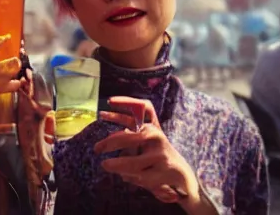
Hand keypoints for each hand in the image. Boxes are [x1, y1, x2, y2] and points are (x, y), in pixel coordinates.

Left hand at [94, 97, 206, 211]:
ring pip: (132, 163)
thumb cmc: (157, 156)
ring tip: (105, 164)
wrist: (182, 175)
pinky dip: (131, 178)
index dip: (126, 102)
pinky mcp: (165, 171)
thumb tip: (106, 141)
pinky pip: (140, 177)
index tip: (109, 101)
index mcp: (152, 127)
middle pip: (130, 136)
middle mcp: (157, 137)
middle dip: (110, 143)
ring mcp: (161, 154)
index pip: (142, 108)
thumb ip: (128, 138)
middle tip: (96, 148)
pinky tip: (125, 177)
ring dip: (117, 165)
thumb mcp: (143, 143)